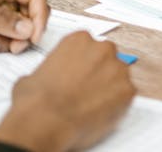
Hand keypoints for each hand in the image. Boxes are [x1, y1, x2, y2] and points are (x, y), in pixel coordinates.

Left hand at [0, 0, 48, 52]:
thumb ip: (0, 19)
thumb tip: (27, 29)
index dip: (39, 18)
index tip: (33, 37)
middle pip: (33, 17)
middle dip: (22, 34)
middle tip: (12, 46)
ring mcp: (2, 13)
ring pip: (22, 32)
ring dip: (5, 41)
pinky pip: (8, 40)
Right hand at [0, 32, 135, 151]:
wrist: (45, 121)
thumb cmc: (36, 100)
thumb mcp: (33, 74)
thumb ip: (51, 68)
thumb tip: (49, 77)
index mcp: (80, 40)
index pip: (89, 46)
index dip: (84, 62)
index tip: (80, 72)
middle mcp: (102, 49)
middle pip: (107, 58)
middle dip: (99, 72)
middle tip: (87, 89)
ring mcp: (118, 69)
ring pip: (119, 76)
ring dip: (110, 87)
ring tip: (92, 103)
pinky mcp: (128, 90)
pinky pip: (126, 95)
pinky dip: (117, 103)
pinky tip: (101, 112)